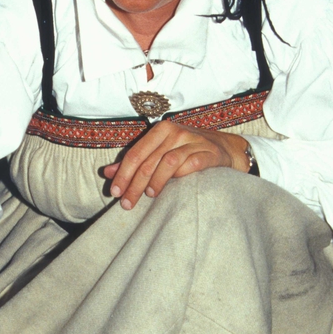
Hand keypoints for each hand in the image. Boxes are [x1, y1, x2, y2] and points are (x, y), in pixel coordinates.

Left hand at [104, 122, 250, 209]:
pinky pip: (189, 164)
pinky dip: (176, 177)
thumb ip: (134, 163)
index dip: (122, 174)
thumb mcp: (159, 153)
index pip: (136, 153)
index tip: (114, 192)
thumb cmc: (187, 152)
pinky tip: (168, 190)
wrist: (225, 150)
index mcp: (161, 130)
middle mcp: (176, 132)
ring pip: (166, 162)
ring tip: (147, 196)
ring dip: (154, 181)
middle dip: (134, 184)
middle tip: (126, 204)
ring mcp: (193, 141)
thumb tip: (107, 173)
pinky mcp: (208, 153)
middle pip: (148, 160)